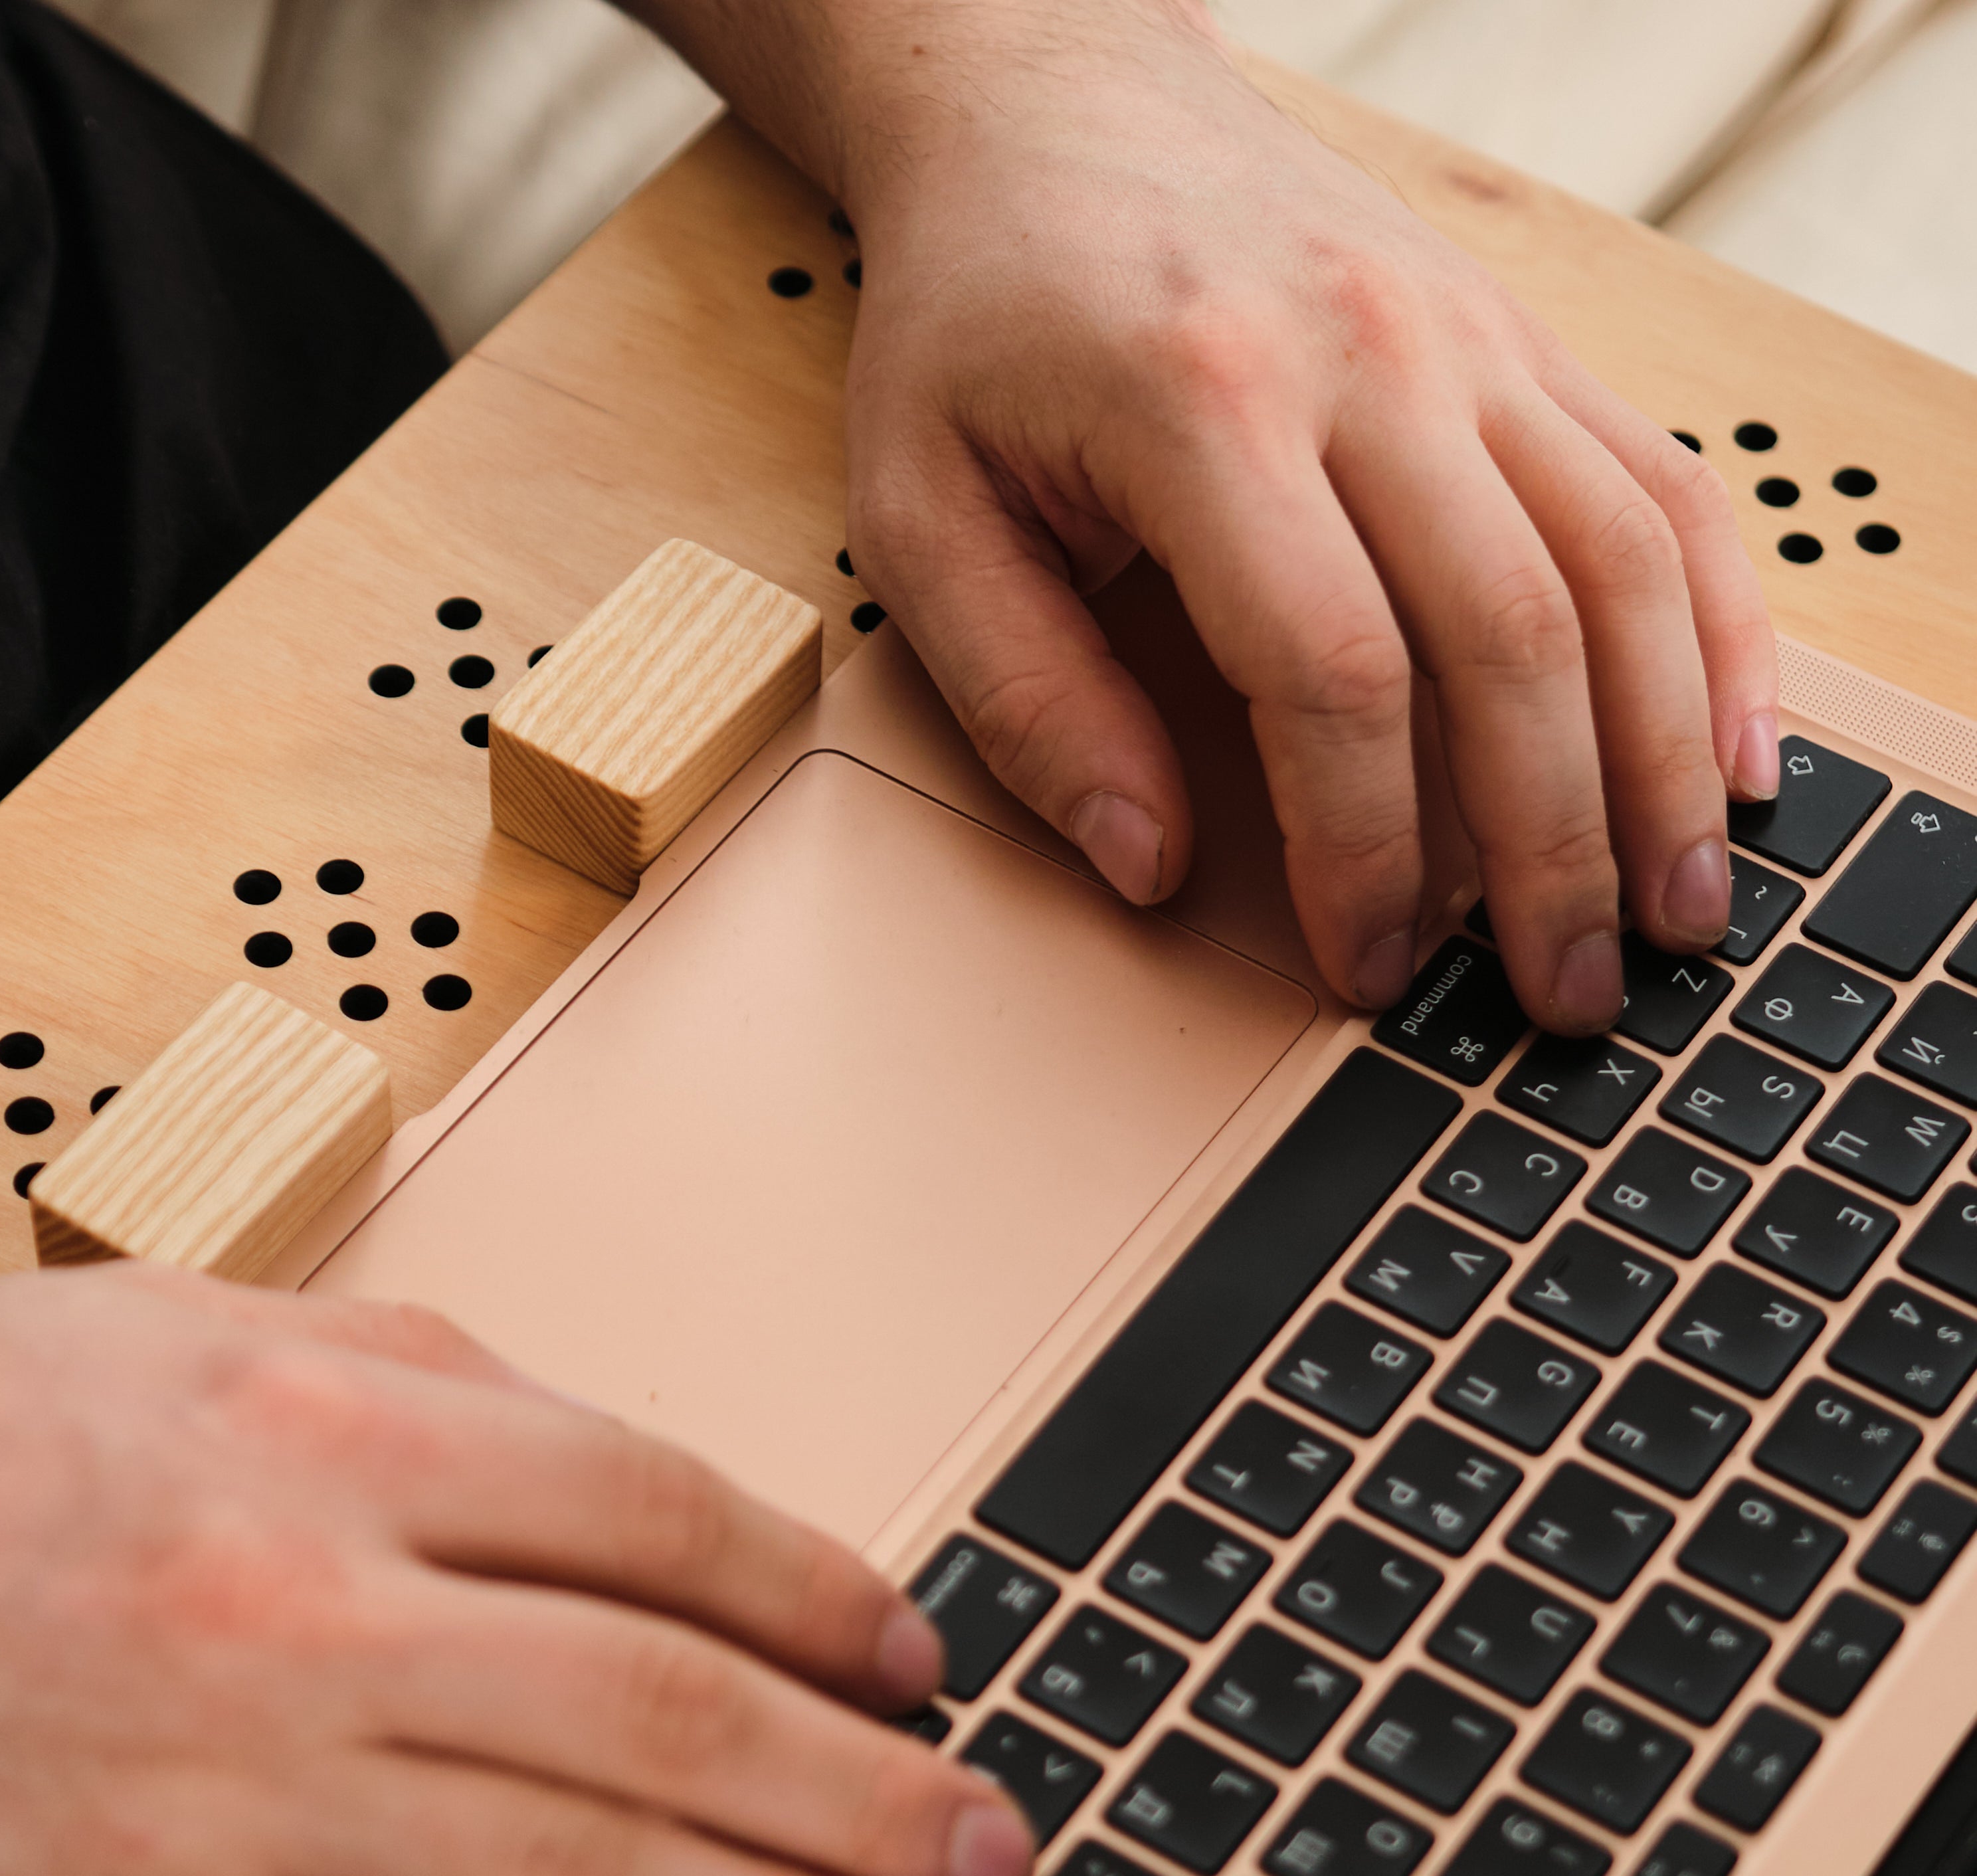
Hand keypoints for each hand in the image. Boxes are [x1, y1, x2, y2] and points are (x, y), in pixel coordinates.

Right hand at [0, 1268, 1031, 1875]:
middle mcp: (303, 1594)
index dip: (817, 1594)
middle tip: (990, 1858)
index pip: (651, 1510)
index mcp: (316, 1418)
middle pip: (666, 1708)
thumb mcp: (150, 1331)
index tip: (911, 1664)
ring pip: (575, 1875)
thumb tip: (591, 1450)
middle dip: (859, 1797)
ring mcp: (234, 1780)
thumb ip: (385, 1370)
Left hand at [634, 0, 1777, 1034]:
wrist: (1053, 104)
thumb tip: (1148, 866)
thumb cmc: (977, 321)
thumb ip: (1025, 696)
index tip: (1366, 969)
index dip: (1365, 849)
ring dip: (1661, 760)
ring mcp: (1468, 337)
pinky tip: (1728, 754)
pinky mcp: (1520, 338)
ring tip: (1675, 913)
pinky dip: (1715, 630)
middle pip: (1512, 634)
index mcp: (1204, 408)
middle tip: (1558, 999)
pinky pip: (1658, 488)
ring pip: (1623, 565)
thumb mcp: (919, 512)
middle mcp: (1369, 358)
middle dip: (1548, 846)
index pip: (1332, 673)